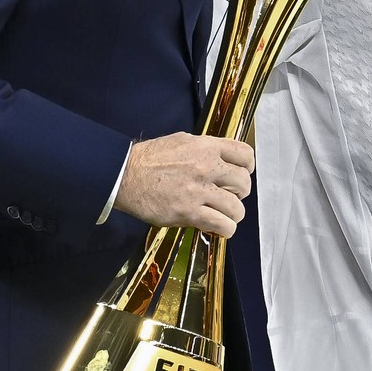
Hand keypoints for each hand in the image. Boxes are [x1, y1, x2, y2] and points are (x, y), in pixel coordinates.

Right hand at [113, 132, 254, 236]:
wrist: (124, 175)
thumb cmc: (148, 159)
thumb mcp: (181, 141)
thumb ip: (204, 149)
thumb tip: (220, 157)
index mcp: (206, 147)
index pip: (245, 154)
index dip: (247, 167)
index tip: (241, 174)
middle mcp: (206, 167)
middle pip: (244, 183)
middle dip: (239, 193)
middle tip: (228, 196)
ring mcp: (198, 191)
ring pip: (236, 208)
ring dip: (232, 214)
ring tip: (222, 215)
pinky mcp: (188, 213)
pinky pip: (222, 225)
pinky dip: (224, 229)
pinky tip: (217, 227)